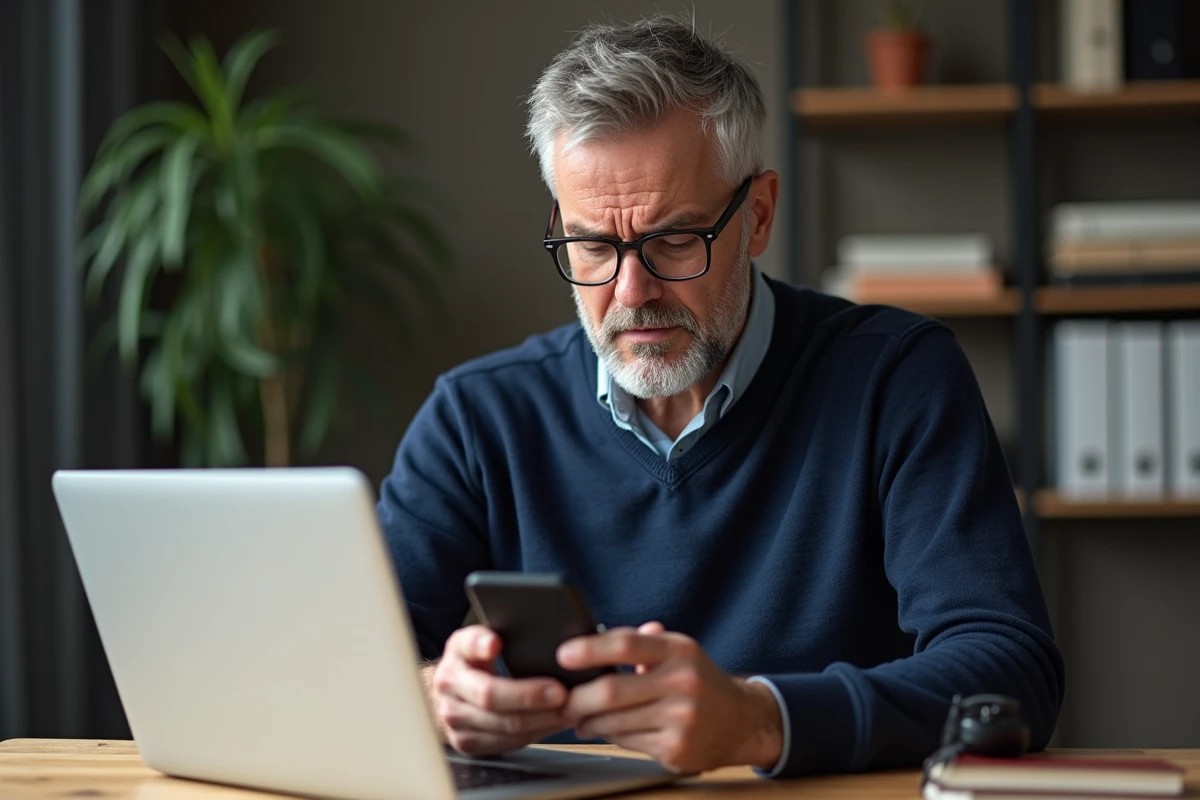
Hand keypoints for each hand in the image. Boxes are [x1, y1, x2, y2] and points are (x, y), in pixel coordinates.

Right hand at [429, 625, 569, 755]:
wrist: (447, 697)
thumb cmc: (473, 664)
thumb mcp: (477, 641)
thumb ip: (490, 636)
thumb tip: (516, 637)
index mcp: (456, 655)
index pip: (467, 646)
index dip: (481, 645)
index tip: (496, 643)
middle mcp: (449, 688)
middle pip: (490, 696)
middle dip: (529, 696)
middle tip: (561, 693)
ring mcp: (455, 720)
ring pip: (504, 725)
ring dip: (541, 720)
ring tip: (568, 710)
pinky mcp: (468, 743)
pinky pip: (508, 742)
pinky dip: (536, 733)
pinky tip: (554, 723)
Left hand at [558, 622, 782, 773]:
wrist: (740, 721)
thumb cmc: (698, 681)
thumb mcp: (679, 651)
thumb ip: (642, 641)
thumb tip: (597, 634)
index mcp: (679, 651)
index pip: (627, 645)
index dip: (590, 649)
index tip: (563, 655)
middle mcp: (682, 683)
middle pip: (612, 691)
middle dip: (578, 698)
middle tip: (561, 700)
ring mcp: (681, 719)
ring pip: (614, 722)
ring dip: (588, 722)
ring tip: (579, 717)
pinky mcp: (677, 749)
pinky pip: (627, 742)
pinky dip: (610, 736)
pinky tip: (607, 731)